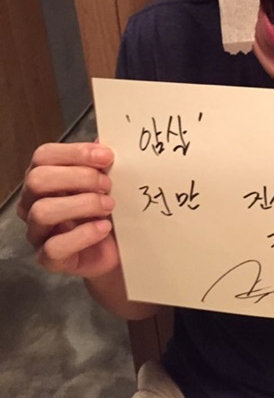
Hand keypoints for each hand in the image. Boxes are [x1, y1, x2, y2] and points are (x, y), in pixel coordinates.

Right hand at [19, 142, 118, 278]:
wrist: (117, 248)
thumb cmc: (105, 210)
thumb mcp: (106, 180)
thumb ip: (101, 160)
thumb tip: (105, 138)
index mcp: (44, 178)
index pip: (43, 155)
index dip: (75, 152)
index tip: (107, 156)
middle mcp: (33, 203)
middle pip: (38, 180)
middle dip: (78, 177)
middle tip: (107, 184)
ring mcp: (37, 232)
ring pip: (42, 211)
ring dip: (82, 204)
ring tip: (108, 205)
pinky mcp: (48, 258)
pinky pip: (55, 246)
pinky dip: (84, 234)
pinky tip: (103, 228)